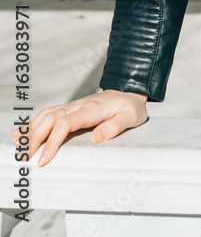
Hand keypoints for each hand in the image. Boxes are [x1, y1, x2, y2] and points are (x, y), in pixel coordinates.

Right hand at [8, 90, 148, 165]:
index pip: (65, 123)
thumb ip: (115, 126)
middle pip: (50, 118)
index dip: (52, 141)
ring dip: (31, 129)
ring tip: (19, 146)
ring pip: (46, 114)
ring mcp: (73, 106)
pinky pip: (48, 113)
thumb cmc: (130, 107)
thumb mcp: (130, 117)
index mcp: (92, 109)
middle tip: (25, 158)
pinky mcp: (70, 108)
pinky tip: (22, 132)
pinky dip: (33, 122)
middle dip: (35, 138)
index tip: (44, 159)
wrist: (130, 91)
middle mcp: (79, 105)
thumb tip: (97, 137)